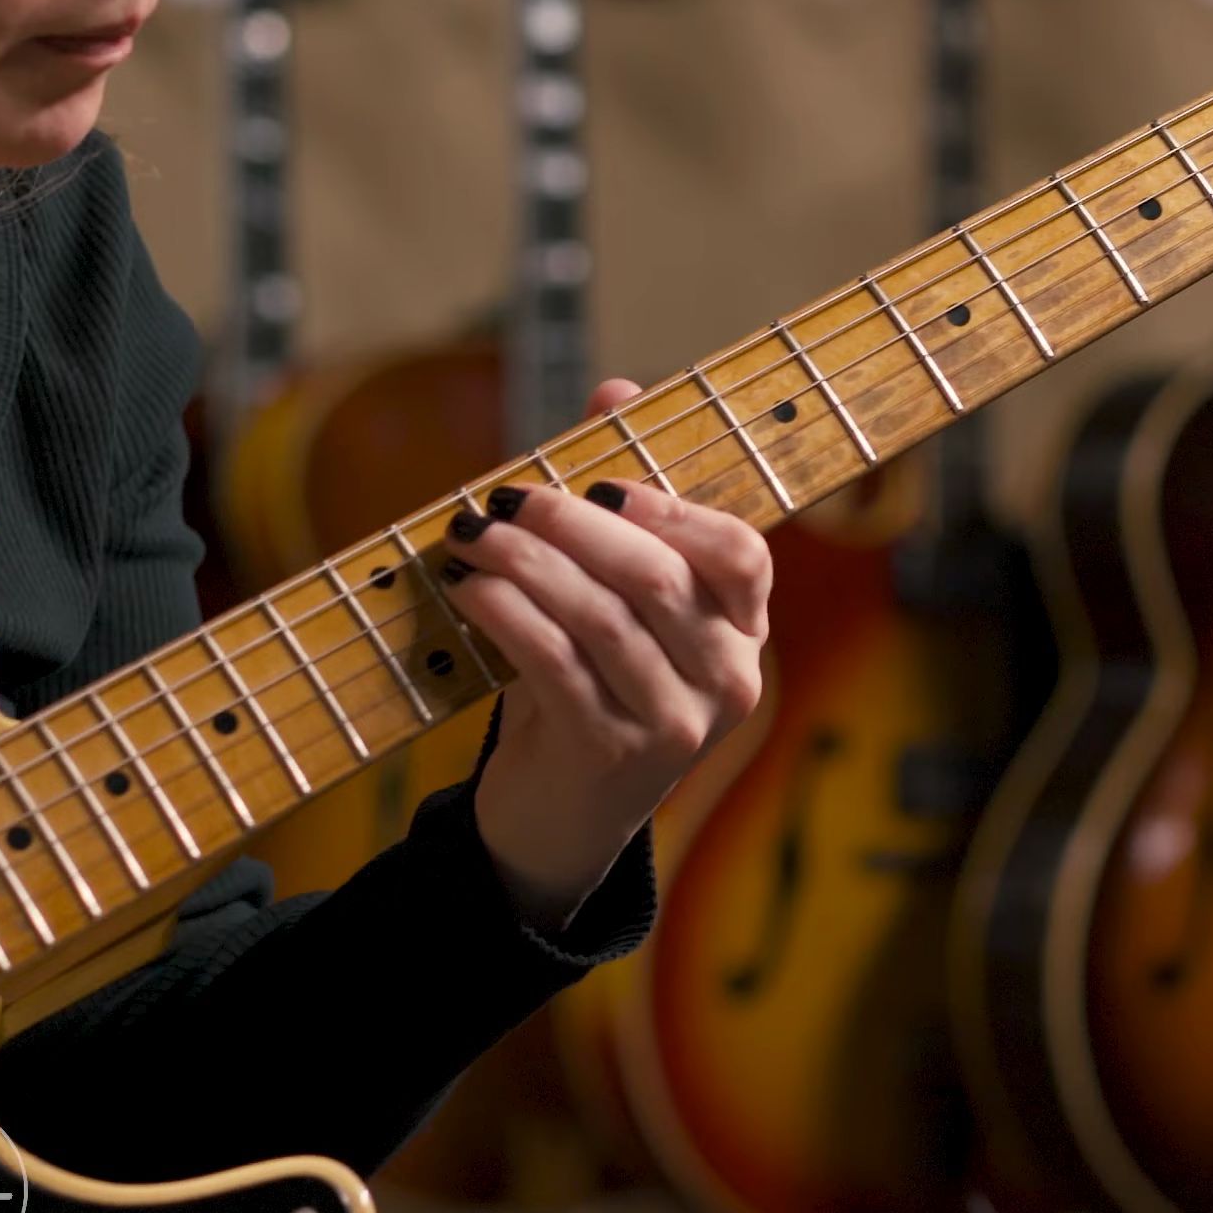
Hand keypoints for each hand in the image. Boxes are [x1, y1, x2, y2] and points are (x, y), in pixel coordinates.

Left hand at [446, 378, 772, 924]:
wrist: (562, 821)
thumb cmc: (592, 688)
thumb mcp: (616, 603)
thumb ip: (624, 504)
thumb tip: (617, 391)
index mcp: (743, 636)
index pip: (742, 556)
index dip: (674, 508)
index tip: (604, 483)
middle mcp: (726, 683)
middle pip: (656, 577)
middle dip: (573, 524)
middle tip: (506, 496)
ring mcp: (674, 726)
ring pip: (600, 617)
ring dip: (526, 564)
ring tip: (472, 536)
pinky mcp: (610, 756)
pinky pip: (553, 663)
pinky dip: (505, 614)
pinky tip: (470, 589)